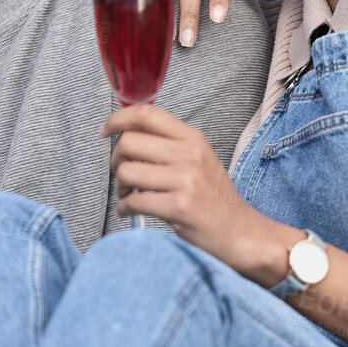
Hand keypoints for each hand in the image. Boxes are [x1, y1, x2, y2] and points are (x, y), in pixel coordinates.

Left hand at [104, 102, 293, 284]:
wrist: (241, 232)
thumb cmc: (215, 199)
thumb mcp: (198, 159)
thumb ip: (169, 145)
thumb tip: (128, 135)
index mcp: (192, 139)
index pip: (146, 114)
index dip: (118, 119)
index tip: (106, 131)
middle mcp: (189, 155)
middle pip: (129, 142)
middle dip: (116, 161)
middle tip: (123, 175)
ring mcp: (185, 180)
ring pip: (127, 172)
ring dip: (119, 187)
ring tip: (129, 195)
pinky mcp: (179, 207)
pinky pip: (134, 201)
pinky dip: (124, 208)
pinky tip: (131, 211)